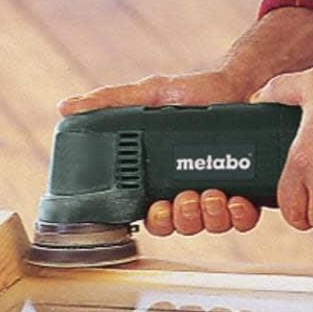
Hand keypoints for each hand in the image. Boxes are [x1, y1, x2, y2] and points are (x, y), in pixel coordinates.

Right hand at [59, 70, 261, 235]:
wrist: (240, 85)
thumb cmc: (194, 92)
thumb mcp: (147, 97)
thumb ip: (108, 103)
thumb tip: (65, 107)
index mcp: (164, 177)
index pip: (154, 215)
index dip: (156, 220)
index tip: (157, 208)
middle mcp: (190, 189)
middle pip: (181, 226)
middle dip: (182, 218)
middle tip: (185, 198)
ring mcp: (219, 191)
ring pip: (210, 225)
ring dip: (208, 215)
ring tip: (211, 193)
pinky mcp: (247, 190)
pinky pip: (242, 219)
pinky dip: (239, 214)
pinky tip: (235, 198)